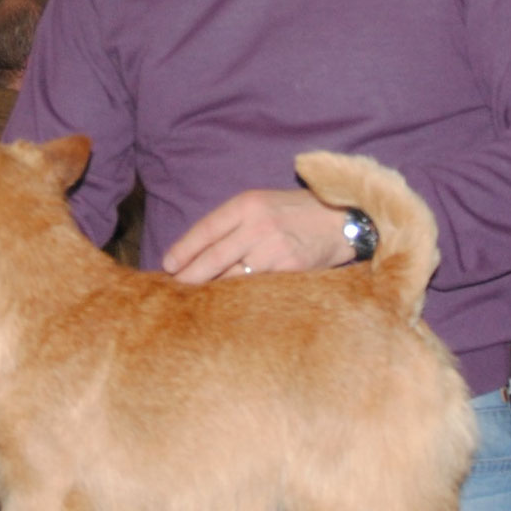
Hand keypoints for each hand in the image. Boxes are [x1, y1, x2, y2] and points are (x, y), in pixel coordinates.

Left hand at [162, 189, 352, 283]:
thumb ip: (232, 223)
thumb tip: (196, 251)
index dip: (183, 250)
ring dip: (212, 290)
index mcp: (247, 204)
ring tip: (196, 301)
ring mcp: (274, 248)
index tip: (168, 265)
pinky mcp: (290, 270)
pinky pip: (255, 288)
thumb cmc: (295, 213)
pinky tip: (228, 306)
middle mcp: (258, 225)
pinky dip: (239, 297)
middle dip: (189, 276)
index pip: (206, 230)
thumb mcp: (262, 205)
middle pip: (213, 257)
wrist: (341, 221)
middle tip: (174, 289)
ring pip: (231, 277)